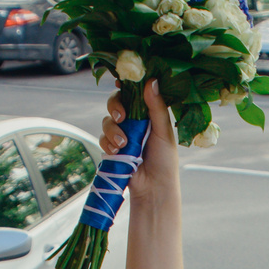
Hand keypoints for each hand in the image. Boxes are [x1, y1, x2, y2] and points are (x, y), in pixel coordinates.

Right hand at [100, 78, 178, 193]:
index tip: (120, 82)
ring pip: (107, 120)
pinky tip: (116, 151)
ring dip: (112, 130)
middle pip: (116, 102)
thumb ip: (156, 107)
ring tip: (123, 144)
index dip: (126, 84)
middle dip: (115, 106)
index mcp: (148, 113)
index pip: (134, 92)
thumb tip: (151, 81)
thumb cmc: (165, 160)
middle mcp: (134, 121)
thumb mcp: (164, 131)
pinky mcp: (113, 147)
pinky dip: (108, 143)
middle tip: (121, 117)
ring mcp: (122, 133)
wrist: (154, 187)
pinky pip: (103, 138)